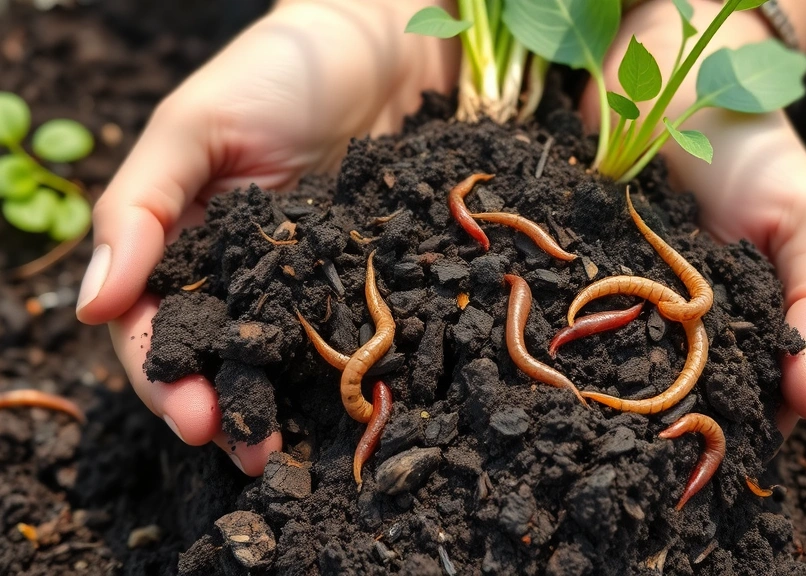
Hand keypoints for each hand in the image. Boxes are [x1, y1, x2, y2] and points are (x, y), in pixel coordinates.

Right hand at [76, 0, 457, 474]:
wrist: (382, 46)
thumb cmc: (277, 71)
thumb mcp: (193, 126)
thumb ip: (140, 208)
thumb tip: (89, 302)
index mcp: (179, 237)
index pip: (149, 322)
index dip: (163, 376)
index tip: (194, 420)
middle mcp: (232, 267)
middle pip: (211, 352)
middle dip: (221, 407)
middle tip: (248, 454)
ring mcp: (296, 275)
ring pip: (271, 355)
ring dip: (274, 406)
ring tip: (286, 453)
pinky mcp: (353, 273)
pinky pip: (336, 330)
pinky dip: (332, 373)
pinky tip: (343, 407)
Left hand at [581, 0, 805, 434]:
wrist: (677, 69)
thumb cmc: (754, 150)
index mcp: (738, 331)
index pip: (736, 406)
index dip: (724, 442)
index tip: (696, 474)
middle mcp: (673, 328)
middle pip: (660, 398)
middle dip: (645, 429)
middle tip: (619, 461)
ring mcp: (615, 300)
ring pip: (599, 368)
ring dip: (587, 394)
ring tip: (567, 428)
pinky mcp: (569, 269)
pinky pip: (552, 311)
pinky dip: (543, 333)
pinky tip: (526, 362)